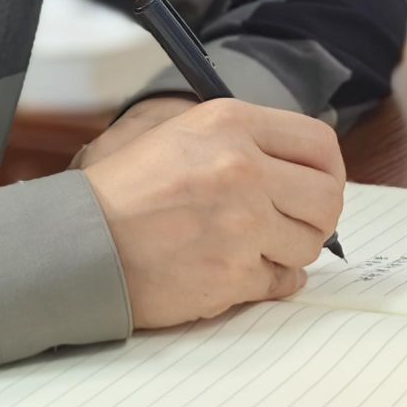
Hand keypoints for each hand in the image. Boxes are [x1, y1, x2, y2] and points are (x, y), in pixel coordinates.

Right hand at [80, 99, 345, 329]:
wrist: (77, 242)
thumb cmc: (124, 189)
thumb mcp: (181, 133)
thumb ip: (244, 139)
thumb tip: (305, 166)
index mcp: (231, 124)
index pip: (320, 145)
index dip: (329, 170)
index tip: (320, 184)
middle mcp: (242, 169)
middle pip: (327, 199)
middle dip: (318, 216)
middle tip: (297, 222)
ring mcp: (241, 225)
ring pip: (308, 245)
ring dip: (290, 249)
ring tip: (256, 245)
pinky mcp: (232, 274)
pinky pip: (282, 282)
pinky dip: (270, 281)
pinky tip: (246, 270)